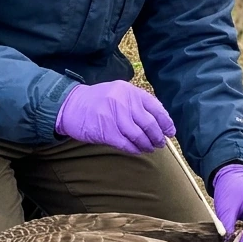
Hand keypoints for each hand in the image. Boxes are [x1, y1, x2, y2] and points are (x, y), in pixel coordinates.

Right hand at [55, 81, 175, 153]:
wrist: (72, 105)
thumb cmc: (98, 100)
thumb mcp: (119, 93)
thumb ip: (136, 103)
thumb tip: (159, 121)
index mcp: (130, 91)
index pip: (155, 107)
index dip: (166, 121)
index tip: (170, 131)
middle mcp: (124, 102)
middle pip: (149, 123)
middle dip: (158, 136)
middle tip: (160, 143)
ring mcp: (115, 117)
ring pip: (139, 136)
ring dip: (147, 145)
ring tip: (150, 148)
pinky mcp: (107, 131)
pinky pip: (126, 144)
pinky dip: (134, 149)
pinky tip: (137, 150)